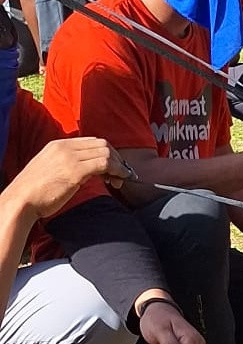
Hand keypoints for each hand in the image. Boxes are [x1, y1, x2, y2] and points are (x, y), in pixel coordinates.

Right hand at [5, 137, 128, 221]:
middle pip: (102, 144)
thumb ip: (68, 164)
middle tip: (120, 174)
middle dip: (115, 158)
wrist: (20, 202)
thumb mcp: (50, 169)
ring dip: (118, 166)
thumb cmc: (34, 192)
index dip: (107, 153)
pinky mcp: (75, 170)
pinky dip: (117, 170)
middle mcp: (64, 147)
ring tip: (119, 180)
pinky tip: (118, 179)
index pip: (92, 142)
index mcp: (58, 145)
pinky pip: (105, 164)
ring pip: (106, 153)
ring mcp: (70, 157)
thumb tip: (90, 169)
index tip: (113, 167)